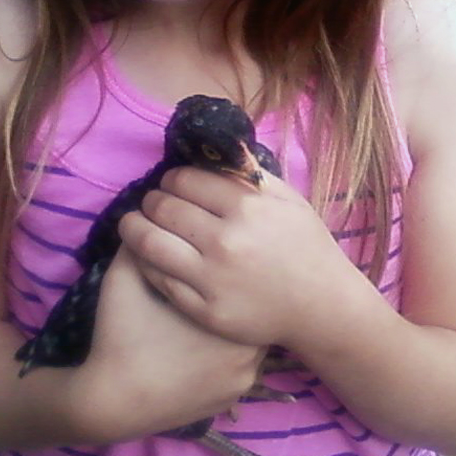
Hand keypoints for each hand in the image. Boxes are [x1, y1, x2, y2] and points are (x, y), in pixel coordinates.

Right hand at [80, 249, 265, 436]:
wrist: (112, 401)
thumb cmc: (121, 335)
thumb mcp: (125, 278)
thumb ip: (143, 241)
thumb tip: (154, 212)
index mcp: (223, 309)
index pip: (244, 274)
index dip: (229, 262)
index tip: (215, 258)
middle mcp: (246, 345)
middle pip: (253, 305)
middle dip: (239, 291)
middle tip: (221, 281)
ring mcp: (244, 377)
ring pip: (253, 337)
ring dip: (238, 324)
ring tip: (213, 315)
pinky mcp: (234, 398)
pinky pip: (244, 366)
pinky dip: (230, 355)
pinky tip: (206, 347)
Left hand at [117, 167, 359, 348]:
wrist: (322, 305)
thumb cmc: (306, 246)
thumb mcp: (288, 199)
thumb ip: (251, 173)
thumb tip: (220, 145)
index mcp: (246, 208)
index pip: (186, 181)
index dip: (172, 178)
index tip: (172, 183)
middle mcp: (225, 241)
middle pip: (164, 208)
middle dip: (152, 200)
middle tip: (152, 202)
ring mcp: (213, 278)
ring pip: (150, 243)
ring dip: (134, 227)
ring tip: (133, 223)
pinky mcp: (205, 310)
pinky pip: (159, 279)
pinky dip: (146, 262)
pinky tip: (147, 255)